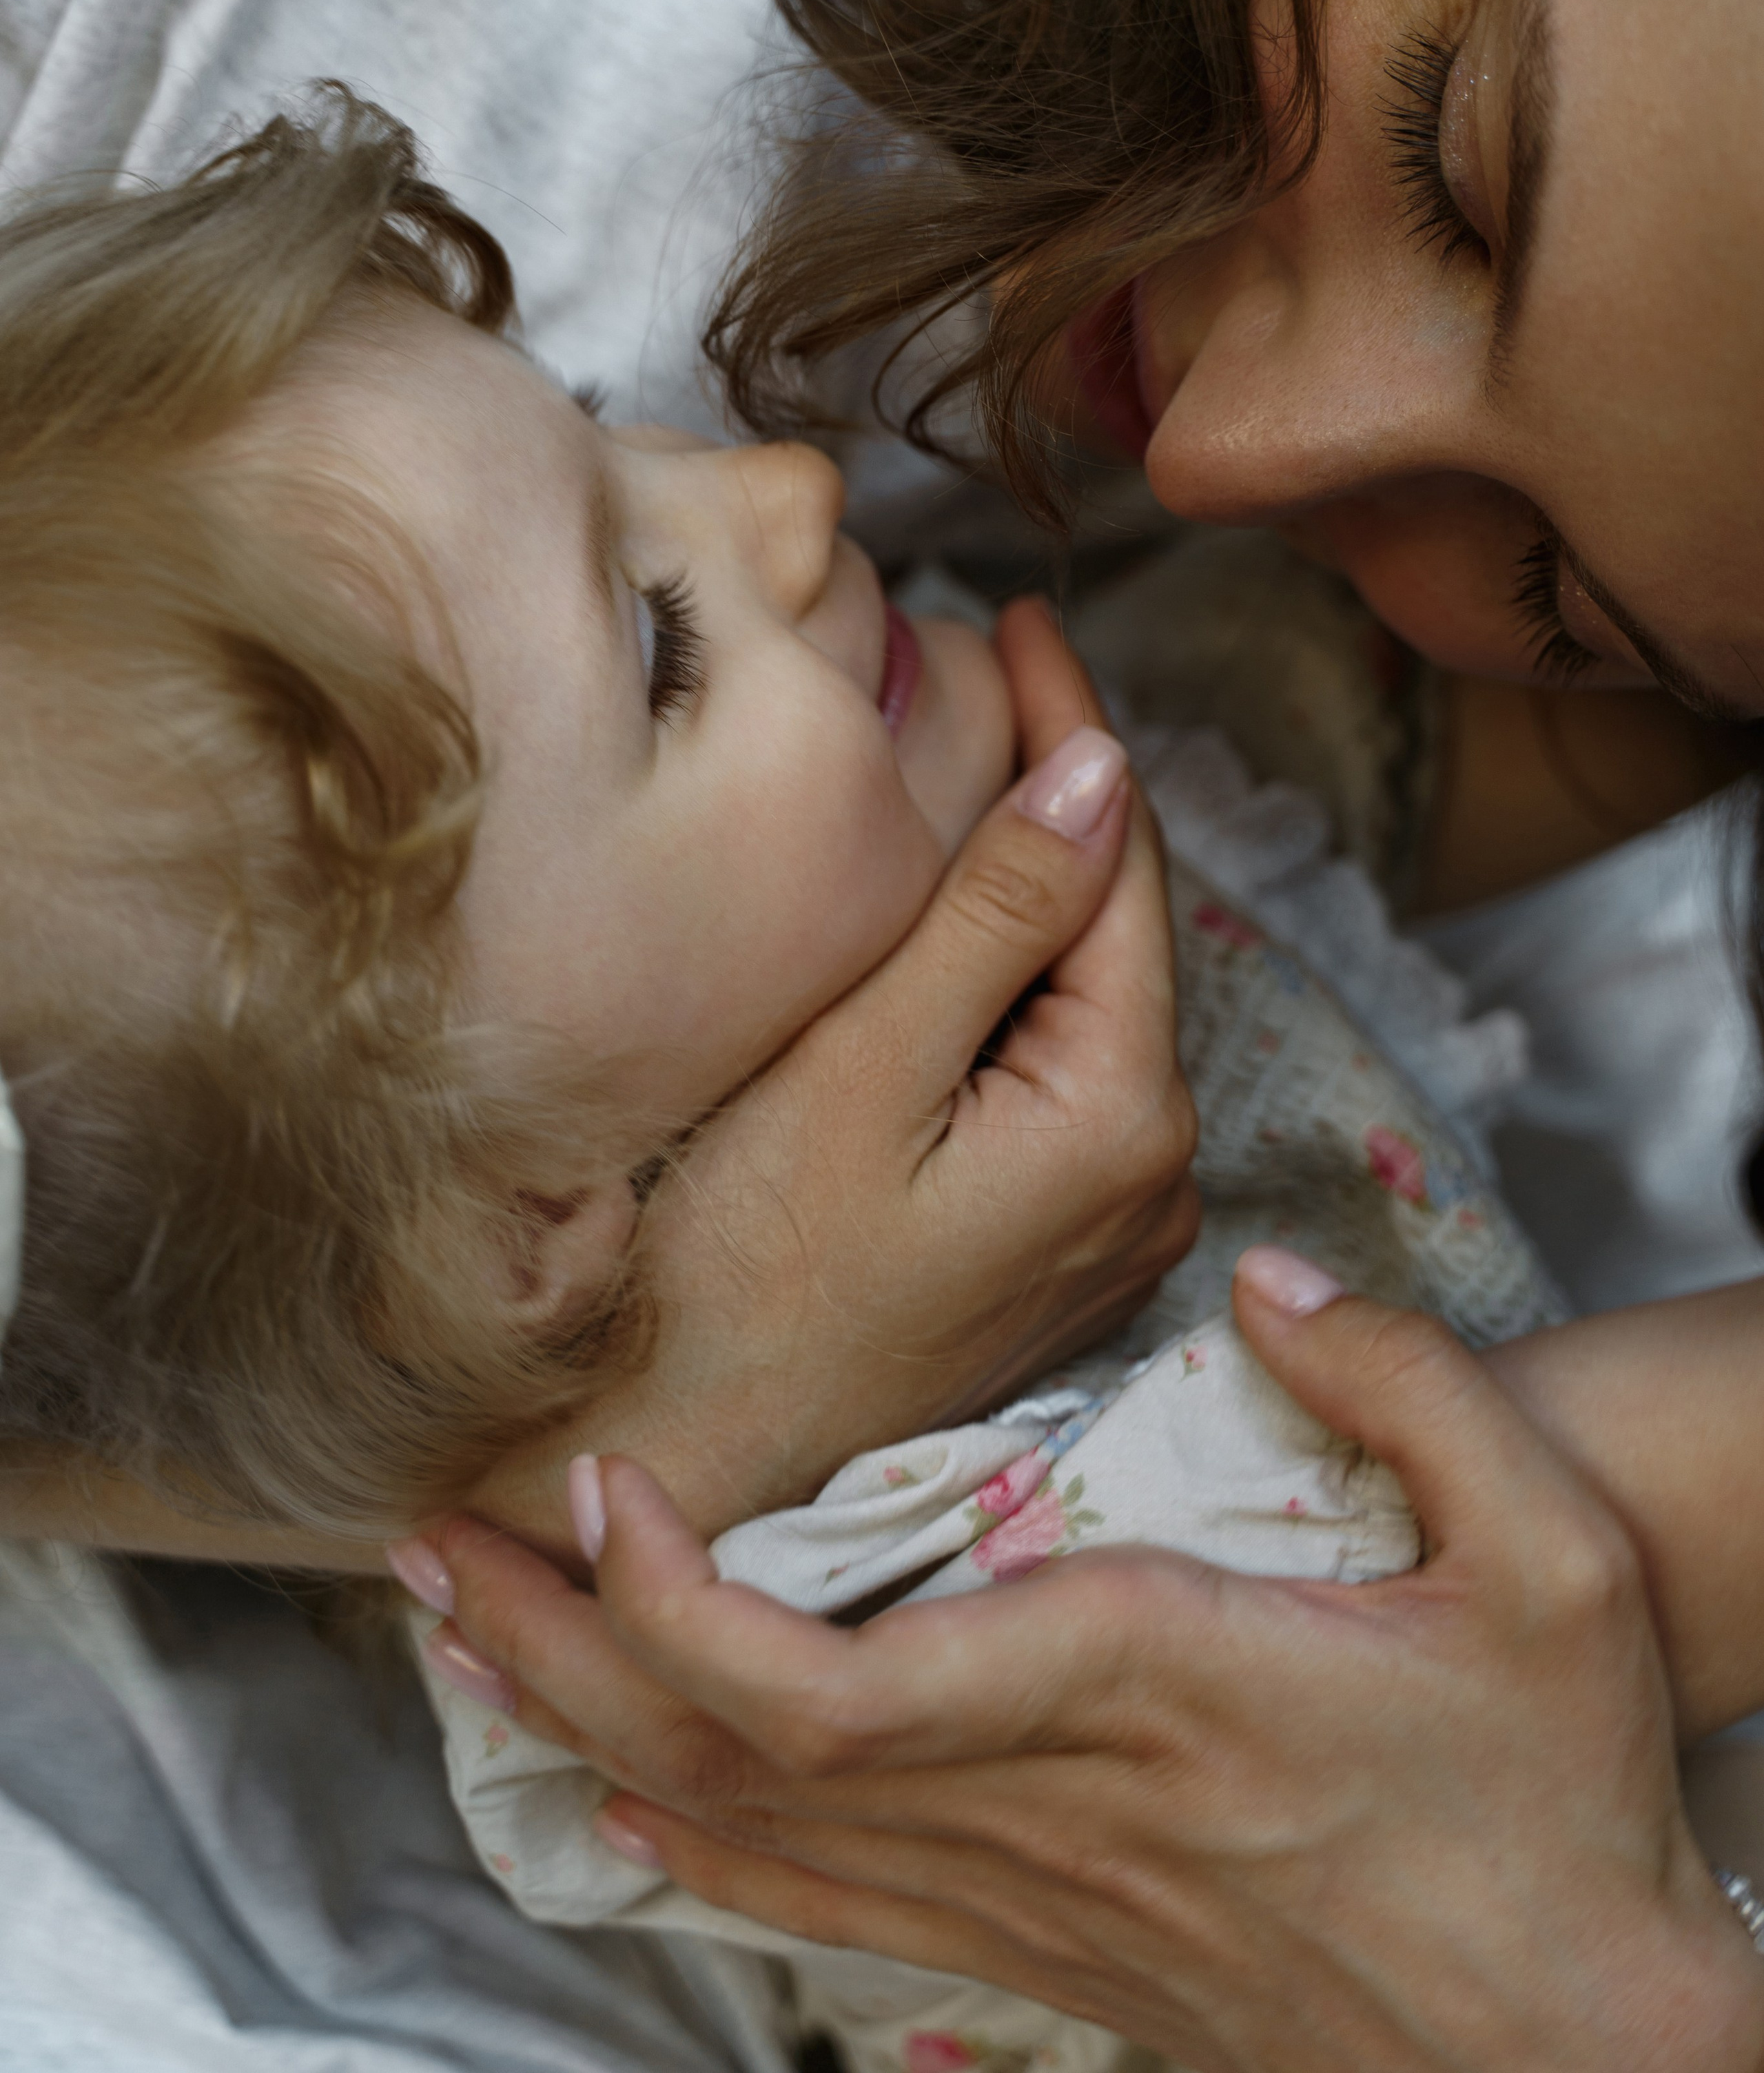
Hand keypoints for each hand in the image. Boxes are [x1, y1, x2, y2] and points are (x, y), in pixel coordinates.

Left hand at [430, 1256, 1763, 2072]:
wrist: (1585, 2036)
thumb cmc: (1563, 1785)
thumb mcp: (1551, 1557)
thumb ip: (1412, 1388)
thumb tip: (1273, 1278)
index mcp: (1143, 1685)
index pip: (849, 1686)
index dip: (689, 1612)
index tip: (604, 1499)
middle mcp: (1052, 1804)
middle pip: (743, 1756)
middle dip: (563, 1651)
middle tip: (433, 1546)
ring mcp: (1040, 1900)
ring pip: (759, 1837)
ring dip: (593, 1729)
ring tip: (469, 1633)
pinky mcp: (1056, 1951)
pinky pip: (833, 1914)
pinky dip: (702, 1853)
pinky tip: (615, 1805)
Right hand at [466, 599, 1198, 1557]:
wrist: (698, 1464)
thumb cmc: (746, 1275)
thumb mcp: (866, 1070)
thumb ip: (996, 918)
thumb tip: (1103, 771)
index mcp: (1124, 1114)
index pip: (1124, 865)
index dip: (1077, 723)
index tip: (1025, 615)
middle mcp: (1155, 1171)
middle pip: (1116, 930)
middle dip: (1057, 798)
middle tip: (984, 664)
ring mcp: (1114, 1218)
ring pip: (1086, 998)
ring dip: (1029, 893)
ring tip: (954, 769)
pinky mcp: (1061, 1244)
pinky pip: (1060, 1071)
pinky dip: (1012, 989)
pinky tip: (944, 936)